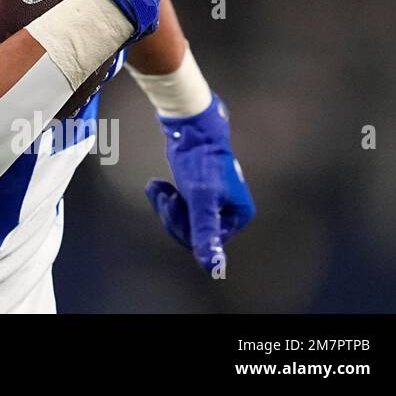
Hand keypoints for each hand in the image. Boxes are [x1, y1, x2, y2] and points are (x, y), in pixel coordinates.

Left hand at [146, 94, 255, 274]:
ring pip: (184, 219)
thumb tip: (213, 267)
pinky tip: (157, 185)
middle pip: (194, 231)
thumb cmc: (200, 162)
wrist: (191, 128)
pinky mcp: (198, 190)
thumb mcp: (201, 199)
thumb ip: (205, 232)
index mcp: (238, 215)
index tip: (172, 204)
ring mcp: (214, 200)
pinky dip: (165, 197)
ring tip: (158, 188)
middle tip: (164, 195)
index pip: (207, 240)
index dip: (184, 227)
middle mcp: (230, 210)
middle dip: (173, 216)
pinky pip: (179, 206)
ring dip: (166, 206)